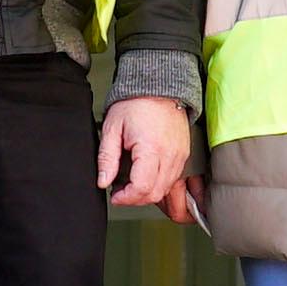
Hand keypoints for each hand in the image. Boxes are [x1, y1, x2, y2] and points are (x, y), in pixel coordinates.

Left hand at [98, 96, 190, 210]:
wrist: (158, 86)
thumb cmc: (136, 102)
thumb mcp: (112, 128)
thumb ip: (106, 158)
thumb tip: (103, 181)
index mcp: (151, 149)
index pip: (142, 188)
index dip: (126, 198)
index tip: (115, 195)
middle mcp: (170, 155)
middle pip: (156, 193)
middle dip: (136, 199)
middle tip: (121, 192)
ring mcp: (180, 155)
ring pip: (166, 189)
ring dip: (148, 193)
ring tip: (131, 183)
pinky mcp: (183, 154)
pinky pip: (173, 179)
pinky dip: (159, 184)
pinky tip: (146, 176)